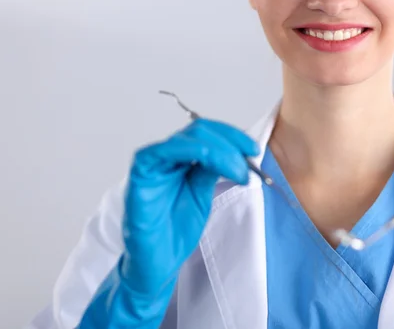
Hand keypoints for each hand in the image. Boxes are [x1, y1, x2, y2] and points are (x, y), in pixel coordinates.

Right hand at [79, 118, 258, 327]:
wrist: (158, 263)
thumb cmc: (174, 231)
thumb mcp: (202, 194)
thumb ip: (211, 170)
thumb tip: (234, 151)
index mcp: (179, 159)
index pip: (205, 133)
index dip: (232, 136)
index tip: (253, 150)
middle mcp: (164, 157)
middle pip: (198, 130)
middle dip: (229, 142)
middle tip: (250, 161)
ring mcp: (151, 164)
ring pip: (186, 138)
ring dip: (218, 149)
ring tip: (238, 172)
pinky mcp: (140, 176)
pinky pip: (162, 151)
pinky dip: (192, 151)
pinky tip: (211, 163)